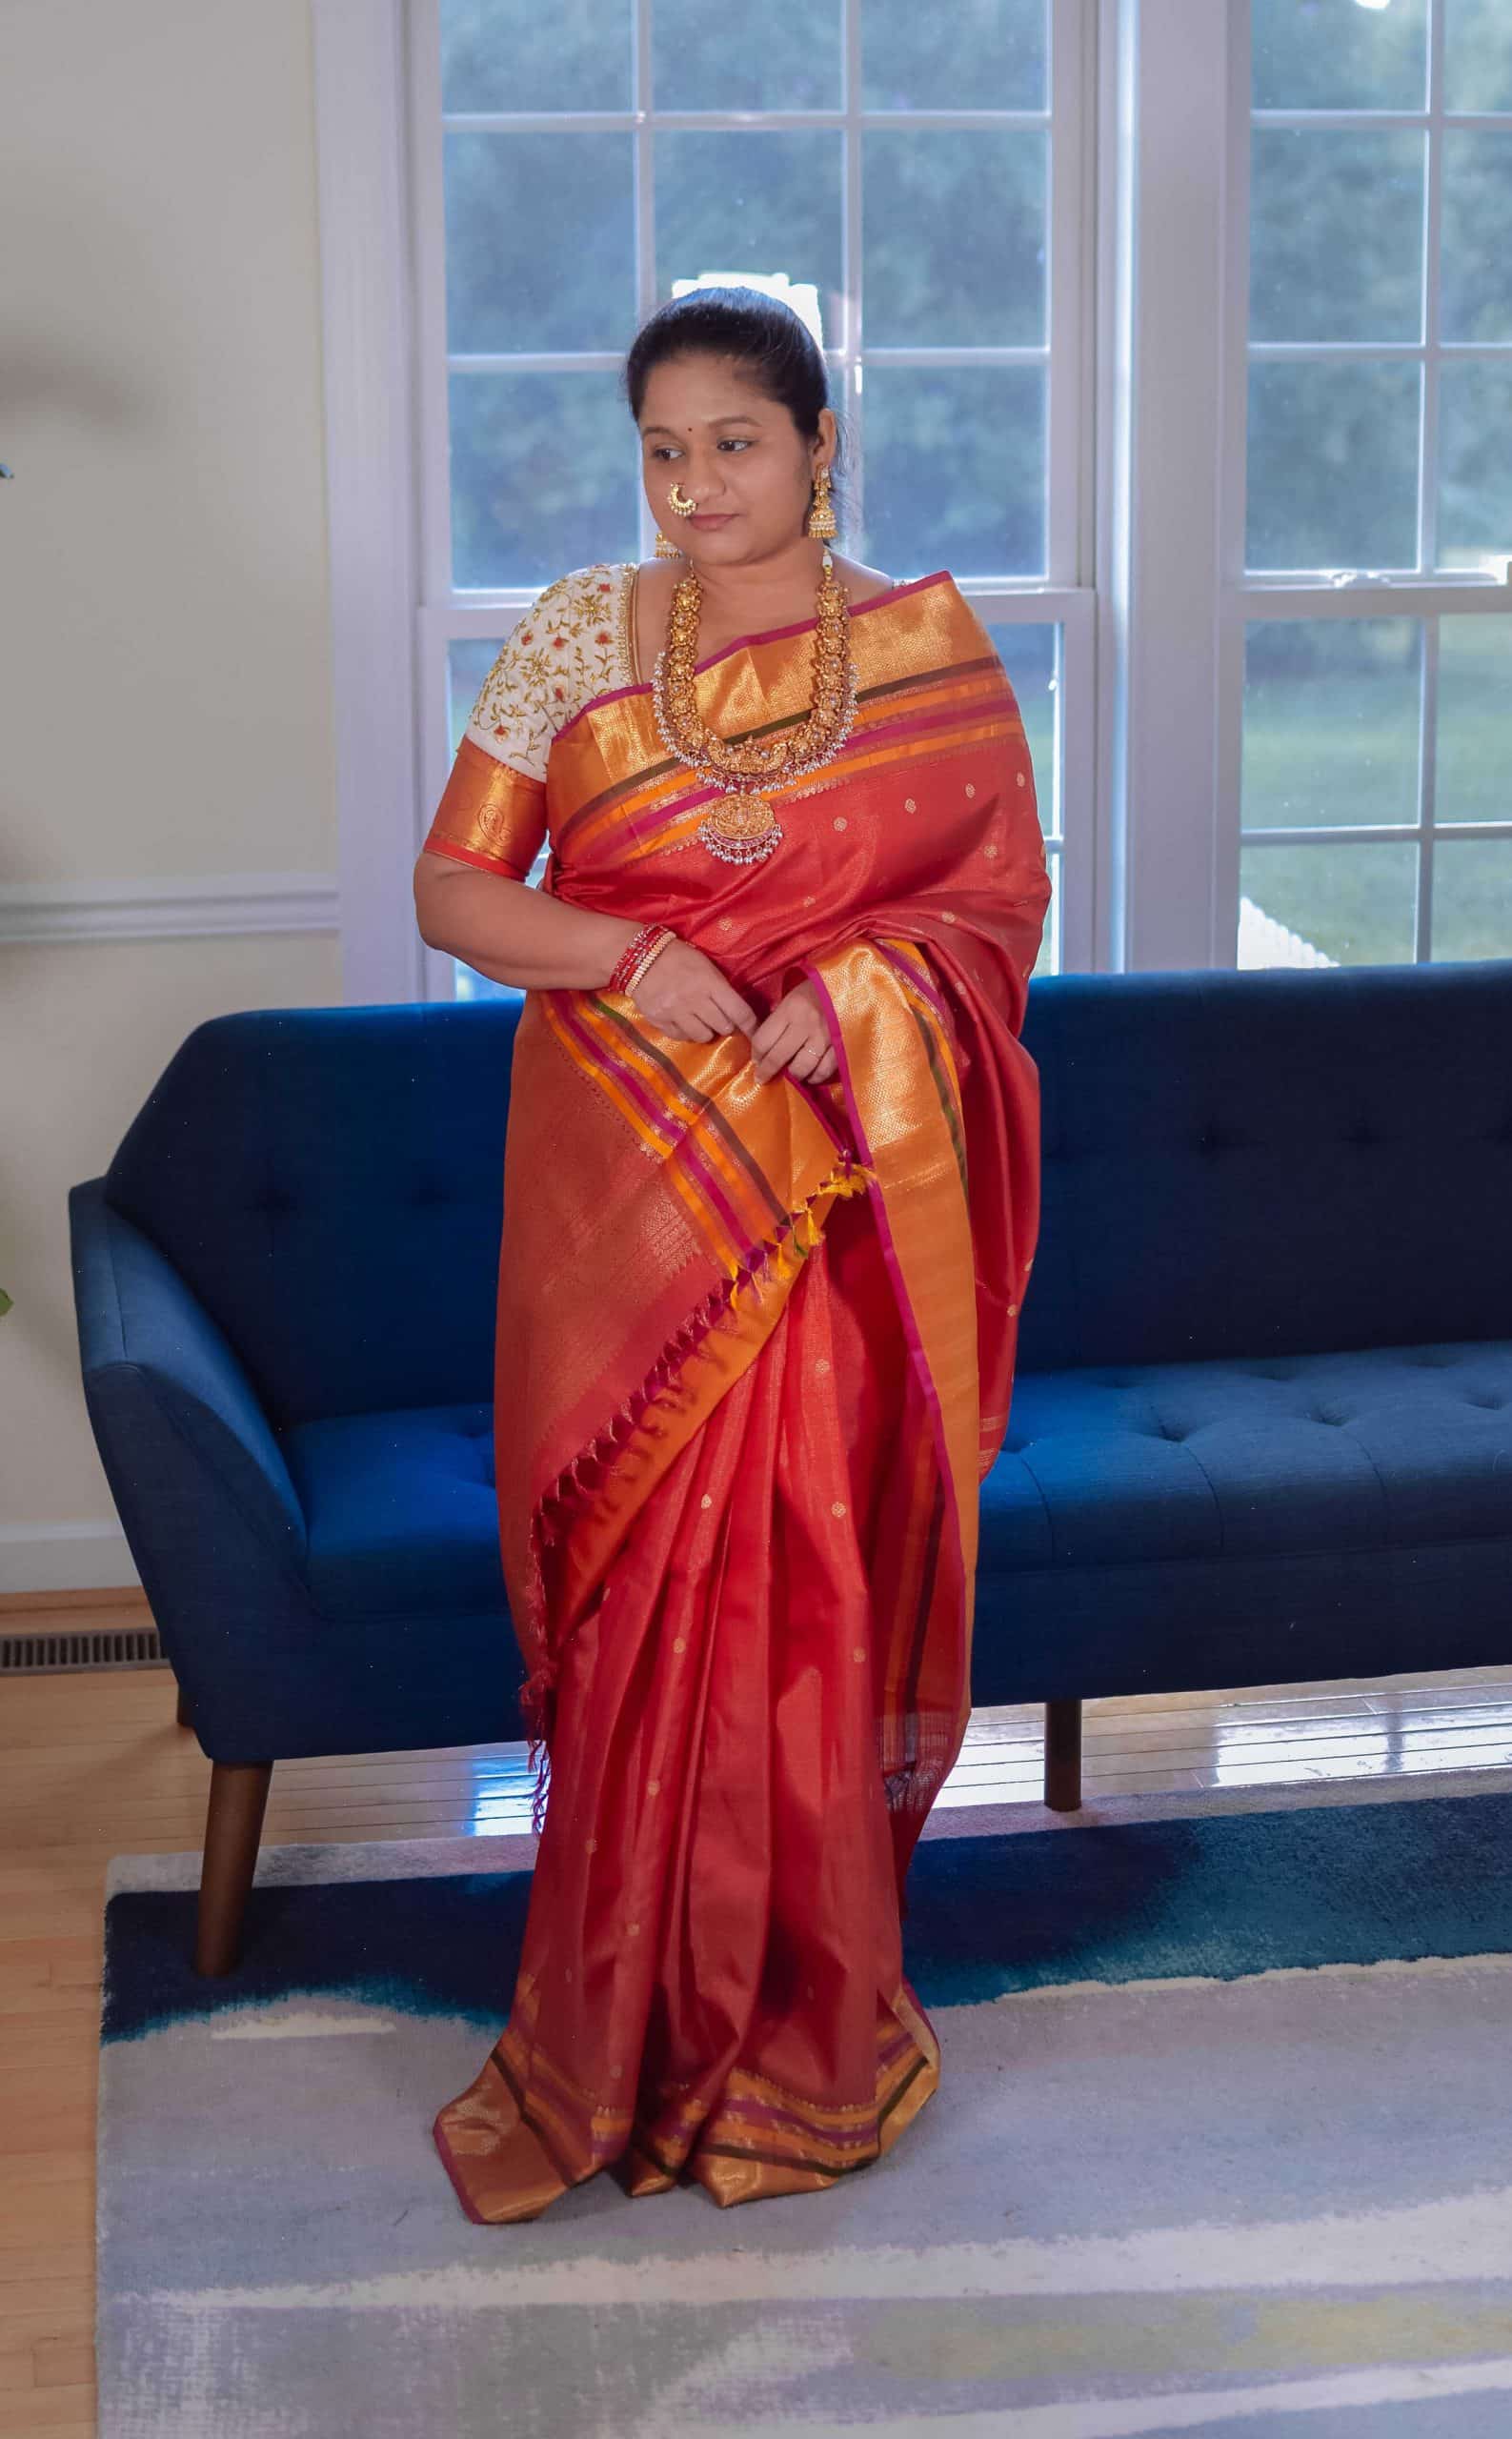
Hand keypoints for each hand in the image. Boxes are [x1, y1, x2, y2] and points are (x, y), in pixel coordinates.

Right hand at [628, 936, 759, 1041]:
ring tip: (700, 1019)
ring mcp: (676, 1013)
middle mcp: (695, 1000)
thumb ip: (721, 988)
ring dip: (706, 1030)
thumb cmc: (679, 958)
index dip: (751, 1026)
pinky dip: (686, 1032)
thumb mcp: (706, 966)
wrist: (640, 957)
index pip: (739, 1012)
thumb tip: (737, 1013)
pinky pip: (681, 1037)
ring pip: (703, 1036)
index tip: (755, 1032)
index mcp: (710, 983)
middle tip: (720, 1017)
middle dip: (725, 1024)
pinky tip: (683, 1020)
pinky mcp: (660, 1021)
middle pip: (723, 1027)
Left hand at [747, 979, 838, 1085]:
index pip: (763, 1040)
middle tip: (762, 1078)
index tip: (756, 1061)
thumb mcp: (796, 993)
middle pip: (777, 1057)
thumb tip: (769, 1038)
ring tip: (789, 1077)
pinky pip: (824, 1069)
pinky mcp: (841, 1046)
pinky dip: (815, 1077)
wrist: (856, 982)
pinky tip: (811, 1077)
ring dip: (792, 1076)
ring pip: (801, 1068)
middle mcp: (804, 1025)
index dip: (756, 1054)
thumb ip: (782, 1014)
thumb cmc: (822, 986)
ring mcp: (824, 1038)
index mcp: (790, 1009)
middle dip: (766, 1071)